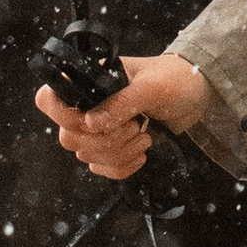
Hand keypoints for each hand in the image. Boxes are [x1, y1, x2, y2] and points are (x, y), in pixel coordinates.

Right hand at [32, 51, 211, 181]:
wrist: (198, 93)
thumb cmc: (176, 79)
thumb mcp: (152, 86)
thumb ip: (122, 102)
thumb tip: (92, 123)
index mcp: (90, 80)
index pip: (48, 99)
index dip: (62, 116)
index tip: (92, 123)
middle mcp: (88, 104)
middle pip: (68, 136)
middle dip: (103, 140)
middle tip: (133, 128)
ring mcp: (98, 127)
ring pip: (86, 155)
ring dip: (117, 153)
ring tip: (145, 137)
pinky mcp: (112, 146)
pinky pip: (102, 167)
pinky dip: (120, 167)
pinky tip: (141, 155)